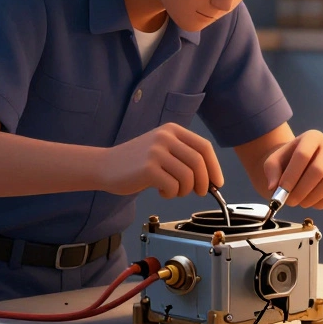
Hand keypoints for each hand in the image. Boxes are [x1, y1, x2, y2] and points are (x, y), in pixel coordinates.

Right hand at [98, 123, 224, 198]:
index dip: (214, 167)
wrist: (105, 166)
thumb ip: (184, 157)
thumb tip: (211, 179)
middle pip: (199, 162)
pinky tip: (161, 191)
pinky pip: (173, 186)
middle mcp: (165, 137)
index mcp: (172, 130)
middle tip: (199, 192)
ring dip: (185, 190)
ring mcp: (156, 151)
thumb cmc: (137, 162)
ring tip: (173, 190)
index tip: (217, 182)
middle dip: (204, 182)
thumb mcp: (162, 149)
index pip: (204, 147)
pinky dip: (171, 194)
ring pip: (188, 177)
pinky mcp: (148, 168)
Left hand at [262, 130, 322, 208]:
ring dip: (312, 197)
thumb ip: (272, 172)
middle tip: (290, 202)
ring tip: (300, 202)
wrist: (301, 165)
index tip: (282, 190)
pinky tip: (312, 203)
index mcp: (312, 137)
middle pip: (318, 169)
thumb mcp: (273, 162)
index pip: (303, 155)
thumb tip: (274, 187)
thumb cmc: (286, 162)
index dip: (292, 175)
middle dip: (302, 189)